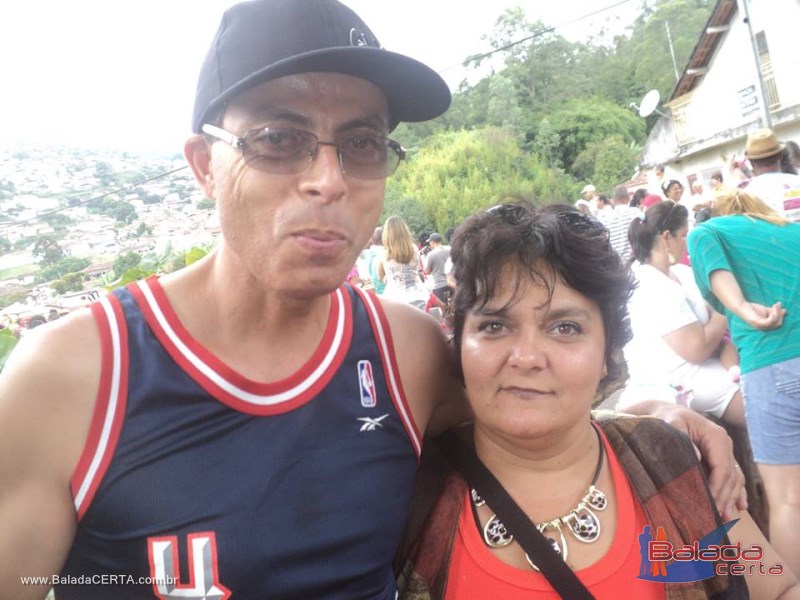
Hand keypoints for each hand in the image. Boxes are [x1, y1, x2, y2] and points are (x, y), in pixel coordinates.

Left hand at [648, 404, 746, 519]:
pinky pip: (733, 476)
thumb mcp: (671, 423)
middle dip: (725, 497)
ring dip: (732, 498)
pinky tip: (739, 506)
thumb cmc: (667, 419)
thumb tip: (696, 456)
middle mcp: (725, 444)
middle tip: (717, 516)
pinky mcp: (720, 456)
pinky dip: (737, 491)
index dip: (718, 488)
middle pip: (731, 476)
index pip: (722, 468)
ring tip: (727, 517)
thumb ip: (680, 435)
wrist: (667, 412)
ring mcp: (725, 451)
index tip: (710, 504)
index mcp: (716, 436)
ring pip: (735, 478)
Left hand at [740, 301, 785, 330]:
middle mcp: (763, 329)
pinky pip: (769, 321)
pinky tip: (774, 307)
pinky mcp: (757, 323)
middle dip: (780, 314)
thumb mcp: (766, 311)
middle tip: (778, 304)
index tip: (779, 307)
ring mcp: (760, 327)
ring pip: (775, 322)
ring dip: (777, 312)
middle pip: (778, 324)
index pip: (778, 324)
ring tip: (776, 304)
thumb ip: (774, 312)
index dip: (781, 316)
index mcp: (765, 327)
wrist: (741, 306)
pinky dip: (774, 314)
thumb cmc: (752, 309)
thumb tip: (785, 311)